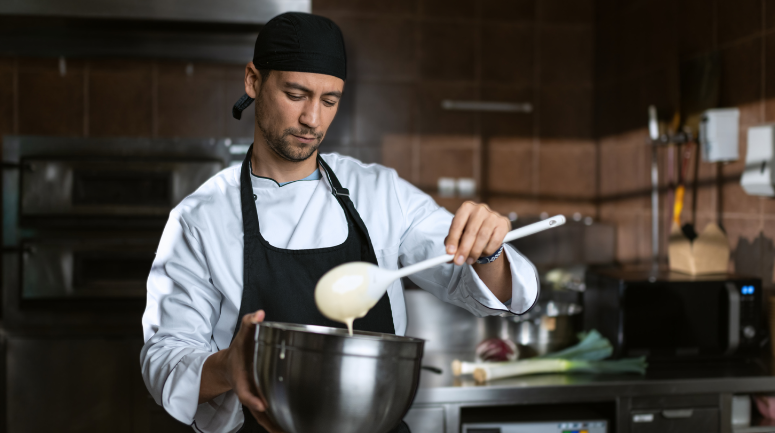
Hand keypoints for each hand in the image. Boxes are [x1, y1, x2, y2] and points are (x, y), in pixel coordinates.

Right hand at [224, 310, 285, 432]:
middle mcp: (248, 392)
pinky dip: (277, 425)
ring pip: (264, 418)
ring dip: (276, 426)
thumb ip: (250, 323)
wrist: (228, 366)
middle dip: (269, 421)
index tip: (261, 404)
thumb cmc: (238, 352)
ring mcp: (254, 399)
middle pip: (258, 411)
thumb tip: (259, 314)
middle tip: (283, 428)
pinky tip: (290, 429)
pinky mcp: (260, 403)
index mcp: (242, 379)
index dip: (253, 399)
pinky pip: (269, 417)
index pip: (246, 392)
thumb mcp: (242, 335)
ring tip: (291, 431)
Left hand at [444, 201, 509, 265]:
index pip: (457, 224)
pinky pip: (495, 241)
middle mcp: (480, 209)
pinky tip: (483, 253)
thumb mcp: (458, 234)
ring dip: (475, 252)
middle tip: (459, 261)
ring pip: (483, 237)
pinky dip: (487, 250)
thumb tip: (448, 258)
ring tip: (470, 260)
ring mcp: (493, 215)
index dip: (453, 239)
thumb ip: (452, 244)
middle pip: (471, 231)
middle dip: (464, 249)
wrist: (487, 229)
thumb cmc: (469, 231)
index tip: (449, 253)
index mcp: (466, 208)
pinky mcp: (503, 224)